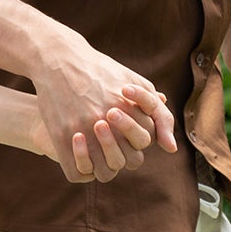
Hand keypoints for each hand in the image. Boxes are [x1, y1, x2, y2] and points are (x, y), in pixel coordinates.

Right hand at [28, 24, 177, 184]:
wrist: (60, 60)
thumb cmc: (100, 70)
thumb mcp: (134, 82)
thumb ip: (156, 111)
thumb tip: (170, 148)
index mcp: (130, 108)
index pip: (145, 141)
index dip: (136, 137)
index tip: (120, 125)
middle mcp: (109, 120)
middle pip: (129, 159)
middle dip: (123, 152)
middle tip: (108, 137)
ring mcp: (85, 129)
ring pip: (105, 171)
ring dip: (103, 165)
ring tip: (95, 148)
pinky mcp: (61, 136)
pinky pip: (76, 172)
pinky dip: (81, 168)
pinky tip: (79, 155)